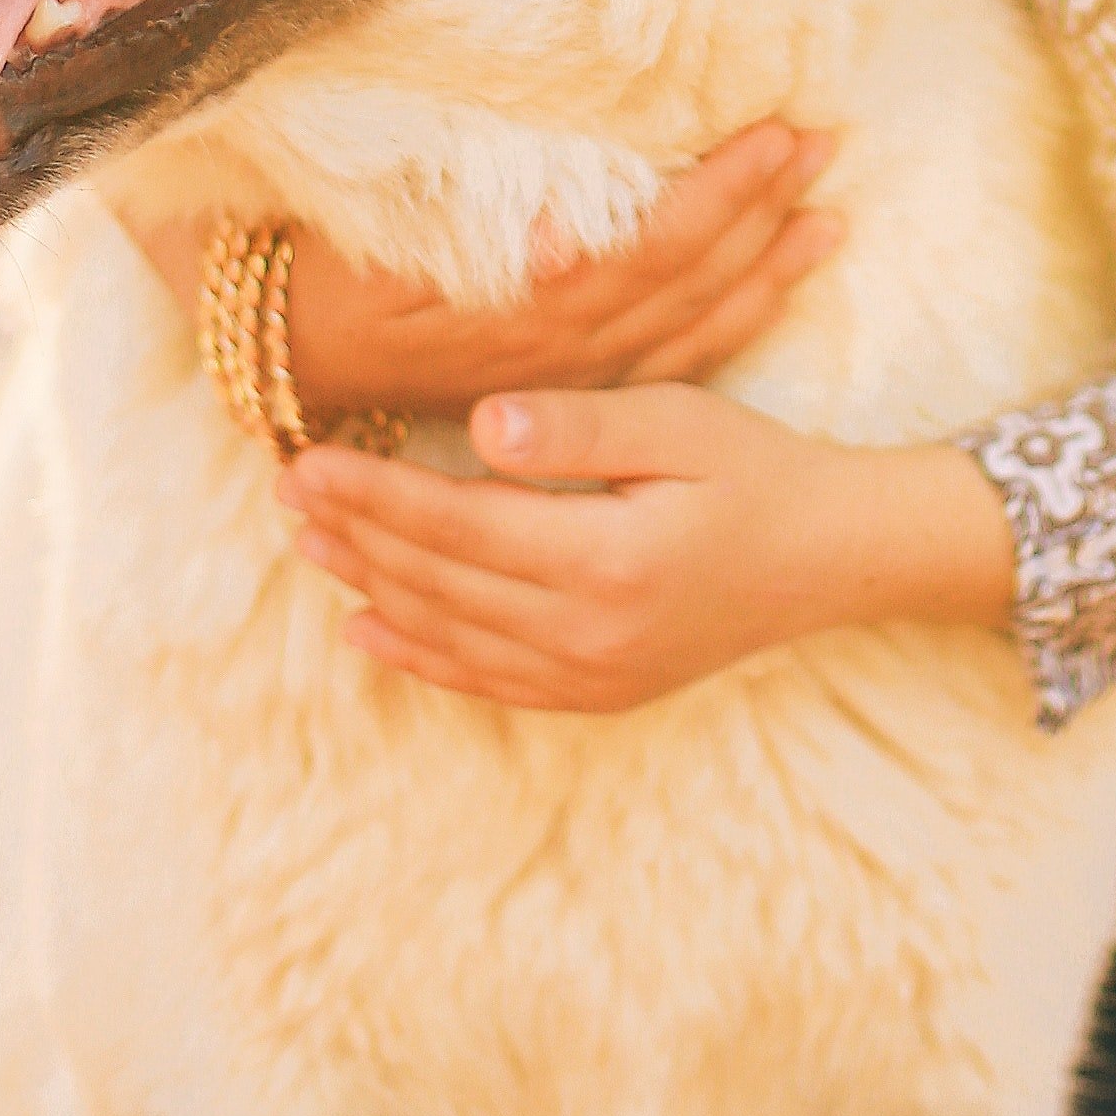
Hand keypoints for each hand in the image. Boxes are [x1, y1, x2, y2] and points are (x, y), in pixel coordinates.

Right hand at [130, 125, 841, 422]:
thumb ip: (474, 243)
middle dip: (764, 210)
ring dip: (766, 266)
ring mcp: (575, 378)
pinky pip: (672, 360)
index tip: (778, 134)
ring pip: (694, 326)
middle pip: (692, 281)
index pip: (655, 245)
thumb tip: (570, 246)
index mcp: (533, 311)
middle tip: (828, 143)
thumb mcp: (384, 253)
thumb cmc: (331, 275)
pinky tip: (771, 283)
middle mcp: (569, 355)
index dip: (723, 192)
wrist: (286, 358)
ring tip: (830, 212)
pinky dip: (731, 318)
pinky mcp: (571, 390)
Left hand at [274, 382, 1016, 712]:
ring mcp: (591, 675)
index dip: (372, 494)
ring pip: (450, 634)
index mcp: (603, 560)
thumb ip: (578, 427)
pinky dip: (421, 657)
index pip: (453, 525)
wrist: (832, 558)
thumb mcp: (678, 422)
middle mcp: (587, 634)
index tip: (306, 459)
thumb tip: (481, 424)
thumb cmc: (756, 470)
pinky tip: (368, 633)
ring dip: (372, 590)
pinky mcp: (598, 692)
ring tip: (308, 548)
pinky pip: (488, 681)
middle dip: (354, 536)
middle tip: (283, 493)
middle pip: (438, 582)